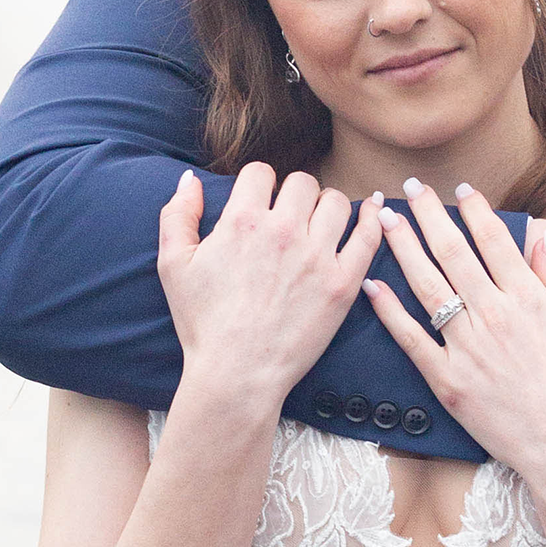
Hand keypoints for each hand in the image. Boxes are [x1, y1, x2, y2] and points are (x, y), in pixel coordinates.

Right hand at [157, 164, 382, 404]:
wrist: (237, 374)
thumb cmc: (203, 323)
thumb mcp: (174, 265)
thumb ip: (177, 214)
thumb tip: (190, 178)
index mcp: (244, 222)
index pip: (261, 172)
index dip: (258, 183)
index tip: (260, 200)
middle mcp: (284, 232)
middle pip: (302, 182)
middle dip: (293, 192)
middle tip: (289, 214)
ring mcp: (318, 257)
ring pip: (337, 203)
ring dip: (327, 205)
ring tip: (319, 221)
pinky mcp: (343, 283)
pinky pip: (368, 237)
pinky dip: (372, 219)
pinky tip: (370, 212)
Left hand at [362, 182, 545, 490]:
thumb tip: (544, 241)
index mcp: (527, 299)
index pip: (494, 240)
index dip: (474, 209)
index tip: (460, 187)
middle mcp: (494, 315)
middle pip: (454, 252)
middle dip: (429, 215)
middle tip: (409, 188)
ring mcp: (467, 347)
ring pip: (428, 286)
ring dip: (404, 248)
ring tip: (385, 220)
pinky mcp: (447, 380)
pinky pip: (412, 339)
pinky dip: (391, 311)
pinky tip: (374, 285)